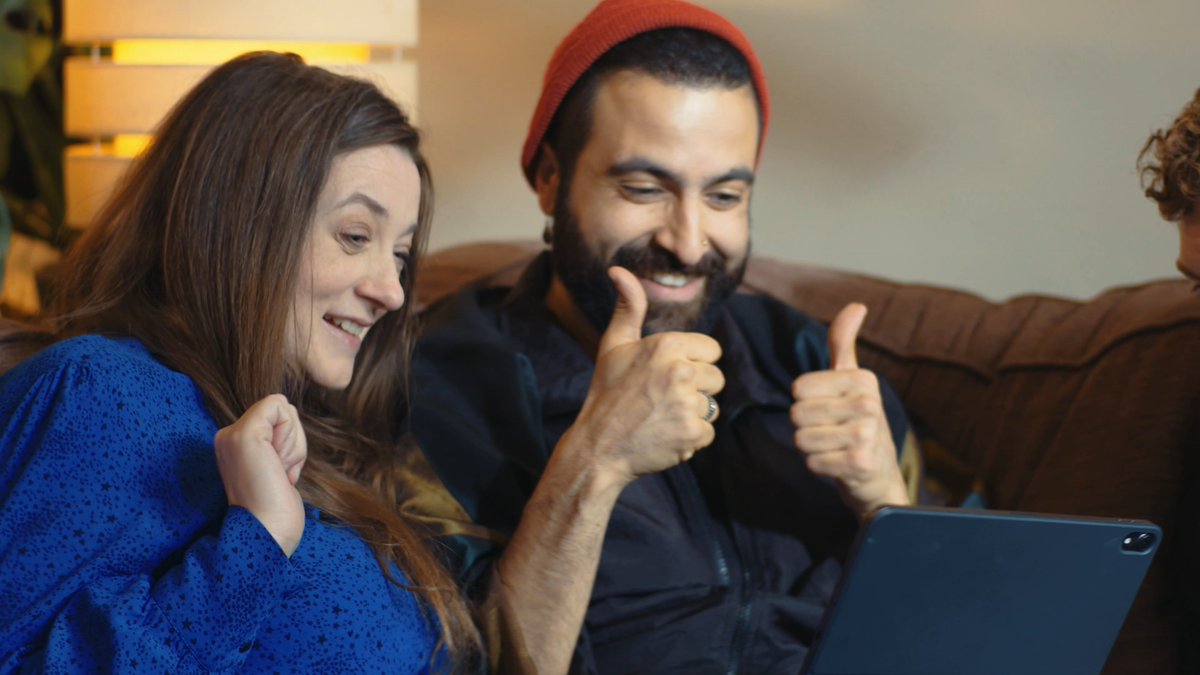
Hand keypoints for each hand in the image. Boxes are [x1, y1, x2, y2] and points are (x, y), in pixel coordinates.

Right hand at [214, 394, 306, 555]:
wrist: (267, 536)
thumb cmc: (277, 511)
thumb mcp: (276, 468)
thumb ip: (277, 444)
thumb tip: (289, 417)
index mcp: (233, 444)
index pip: (276, 417)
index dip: (290, 443)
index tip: (280, 474)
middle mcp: (227, 436)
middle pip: (282, 410)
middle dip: (294, 441)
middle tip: (279, 474)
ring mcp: (232, 435)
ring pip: (284, 409)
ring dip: (294, 444)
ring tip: (278, 474)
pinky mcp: (245, 435)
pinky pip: (280, 407)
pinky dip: (292, 438)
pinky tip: (279, 466)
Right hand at [563, 266, 725, 489]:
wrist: (597, 447)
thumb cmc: (606, 393)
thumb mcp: (613, 345)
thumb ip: (628, 307)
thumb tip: (618, 270)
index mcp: (666, 345)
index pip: (712, 350)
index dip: (693, 363)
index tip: (667, 376)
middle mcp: (679, 371)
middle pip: (716, 378)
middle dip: (696, 390)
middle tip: (661, 400)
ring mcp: (686, 403)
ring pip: (712, 405)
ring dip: (692, 415)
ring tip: (661, 418)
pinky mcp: (692, 433)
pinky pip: (708, 432)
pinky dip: (690, 438)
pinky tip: (665, 435)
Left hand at [791, 303, 908, 517]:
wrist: (879, 476)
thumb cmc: (858, 423)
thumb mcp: (853, 380)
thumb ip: (844, 343)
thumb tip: (857, 305)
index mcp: (863, 379)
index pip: (798, 388)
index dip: (806, 403)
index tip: (829, 409)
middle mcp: (868, 404)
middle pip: (797, 414)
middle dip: (806, 428)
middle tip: (832, 432)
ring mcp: (866, 434)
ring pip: (801, 439)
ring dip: (811, 448)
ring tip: (835, 447)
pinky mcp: (859, 463)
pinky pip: (812, 462)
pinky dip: (819, 467)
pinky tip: (839, 465)